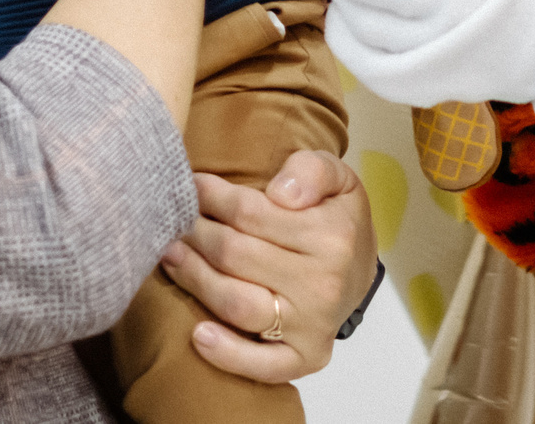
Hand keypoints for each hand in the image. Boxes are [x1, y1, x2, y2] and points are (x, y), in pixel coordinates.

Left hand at [160, 149, 376, 382]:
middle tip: (173, 221)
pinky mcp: (307, 358)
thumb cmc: (338, 220)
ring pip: (236, 303)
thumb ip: (312, 170)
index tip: (189, 186)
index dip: (211, 197)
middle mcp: (323, 283)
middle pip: (235, 255)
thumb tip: (280, 193)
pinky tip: (197, 334)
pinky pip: (262, 365)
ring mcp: (313, 325)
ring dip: (195, 279)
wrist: (362, 270)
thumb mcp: (338, 178)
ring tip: (172, 256)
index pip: (251, 213)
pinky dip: (227, 354)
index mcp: (331, 235)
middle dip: (196, 233)